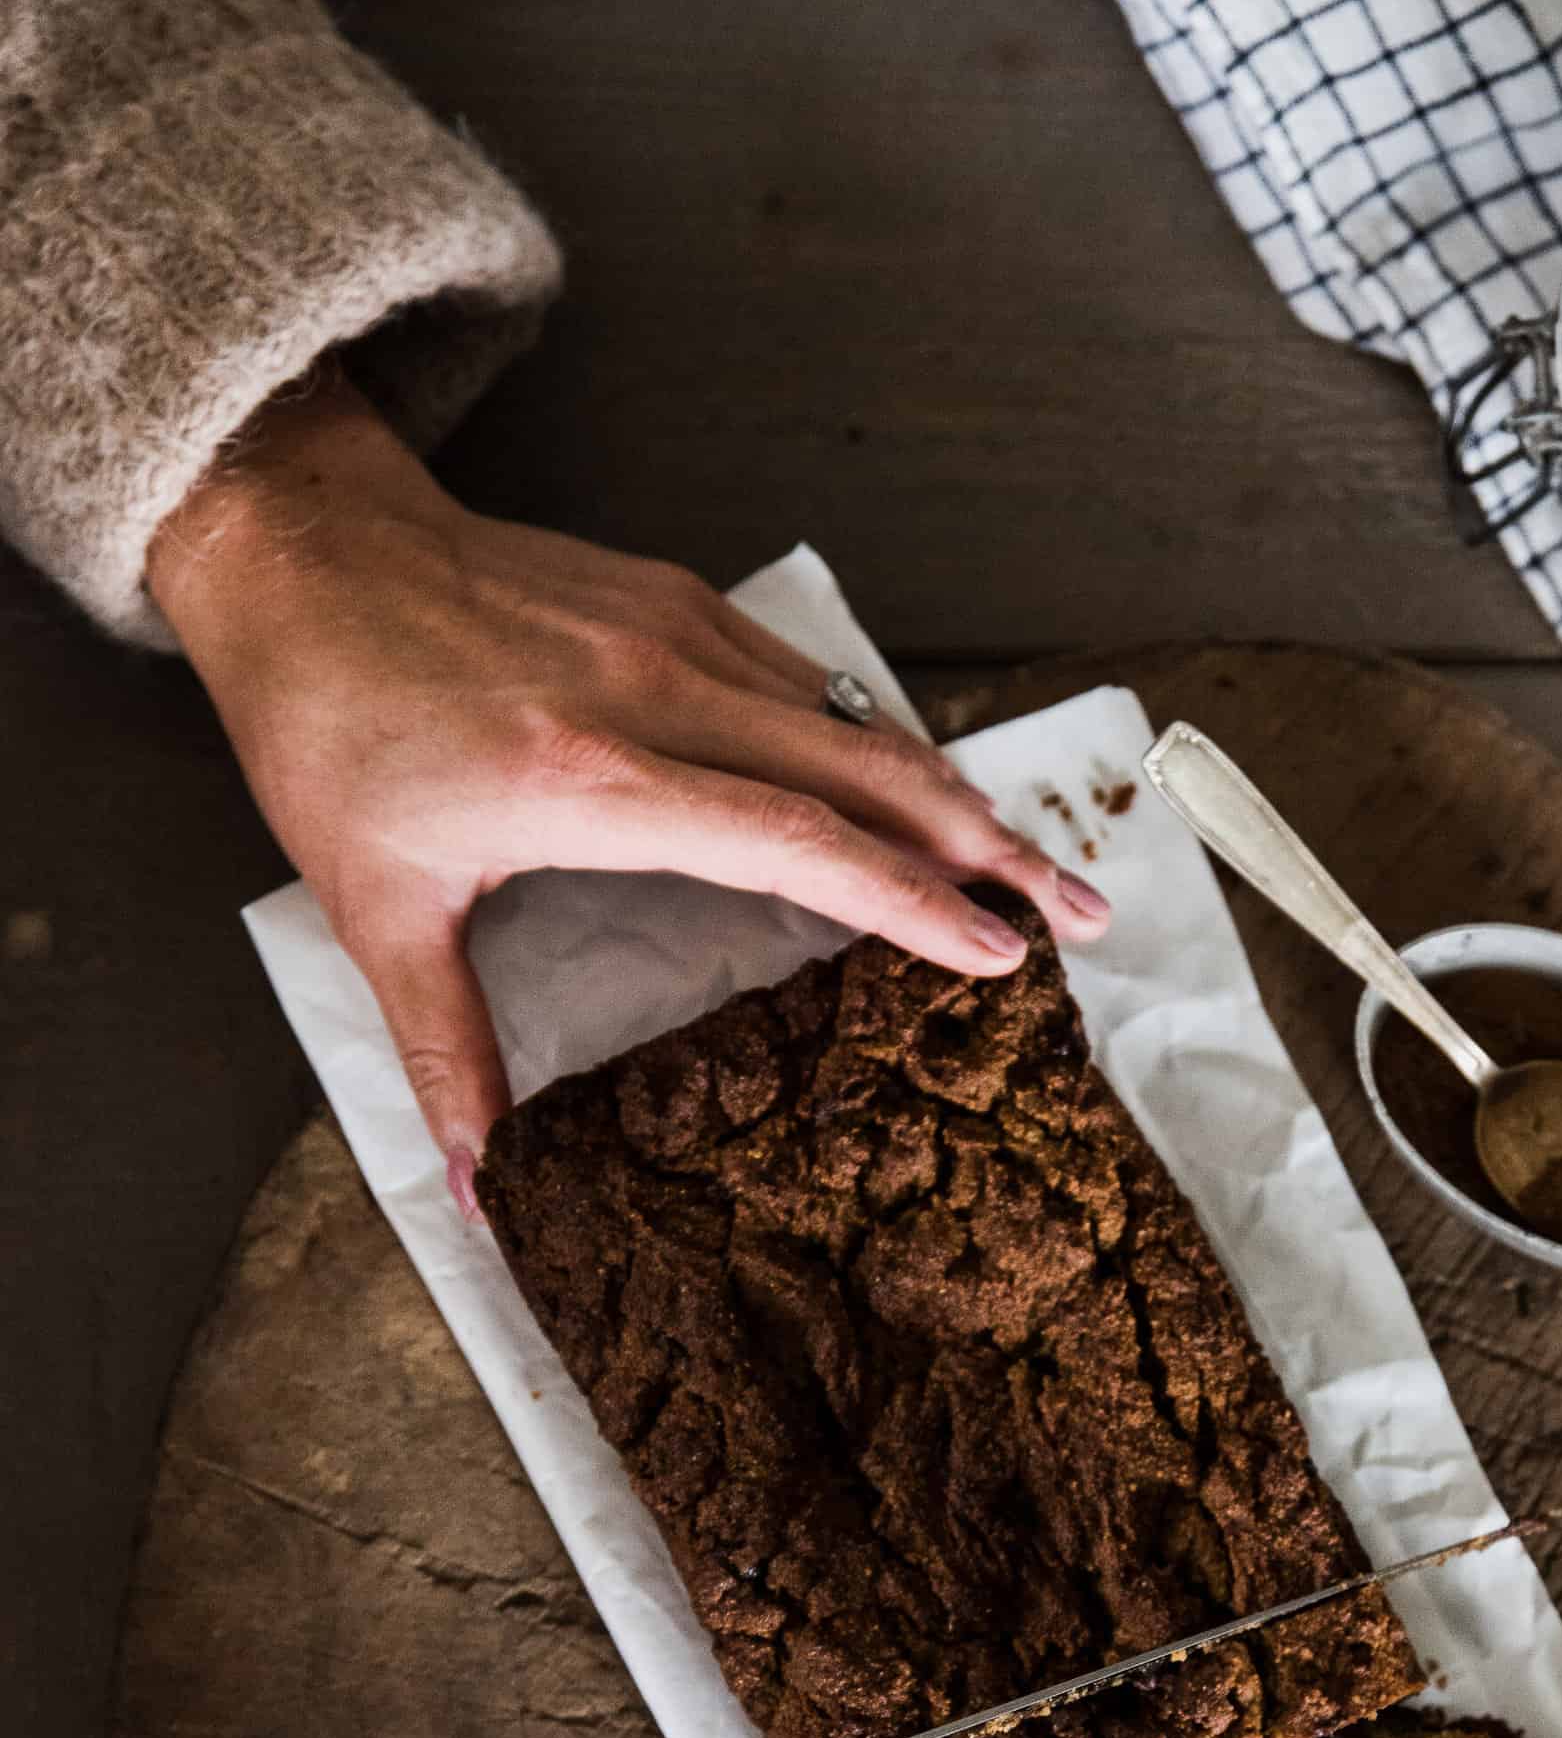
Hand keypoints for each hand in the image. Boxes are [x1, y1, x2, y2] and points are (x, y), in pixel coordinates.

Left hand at [147, 373, 1109, 1206]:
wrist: (299, 549)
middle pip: (877, 773)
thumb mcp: (374, 907)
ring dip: (959, 793)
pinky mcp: (680, 600)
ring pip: (861, 718)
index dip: (913, 902)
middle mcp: (662, 697)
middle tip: (1086, 913)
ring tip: (1033, 863)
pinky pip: (813, 678)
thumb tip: (475, 1188)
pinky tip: (921, 786)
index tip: (999, 953)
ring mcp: (679, 635)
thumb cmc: (331, 724)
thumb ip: (442, 1051)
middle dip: (997, 848)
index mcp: (596, 781)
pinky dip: (884, 739)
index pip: (803, 843)